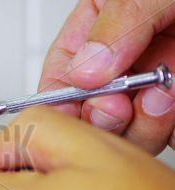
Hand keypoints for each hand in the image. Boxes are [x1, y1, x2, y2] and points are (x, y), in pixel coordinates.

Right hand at [39, 0, 174, 154]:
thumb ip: (116, 23)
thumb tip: (84, 71)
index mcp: (103, 29)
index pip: (62, 73)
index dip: (58, 99)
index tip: (68, 113)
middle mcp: (127, 62)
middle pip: (91, 111)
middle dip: (102, 116)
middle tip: (117, 107)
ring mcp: (157, 87)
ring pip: (130, 131)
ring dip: (142, 125)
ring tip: (163, 95)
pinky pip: (171, 134)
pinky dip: (172, 128)